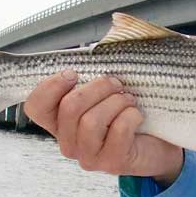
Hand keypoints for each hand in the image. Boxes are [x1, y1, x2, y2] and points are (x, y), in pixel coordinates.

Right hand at [24, 70, 184, 184]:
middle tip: (116, 83)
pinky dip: (131, 115)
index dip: (50, 87)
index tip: (73, 74)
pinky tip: (137, 115)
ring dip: (115, 102)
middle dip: (97, 87)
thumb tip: (109, 34)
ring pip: (91, 121)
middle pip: (69, 108)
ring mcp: (88, 156)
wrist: (160, 145)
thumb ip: (95, 72)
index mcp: (60, 123)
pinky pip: (118, 130)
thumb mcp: (107, 92)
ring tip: (128, 99)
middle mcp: (69, 142)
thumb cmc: (129, 114)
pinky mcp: (112, 163)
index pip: (36, 107)